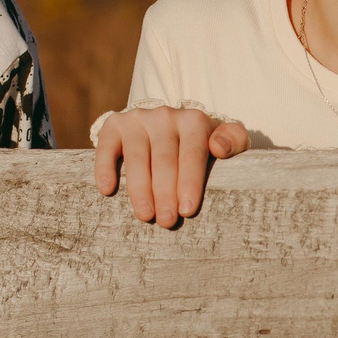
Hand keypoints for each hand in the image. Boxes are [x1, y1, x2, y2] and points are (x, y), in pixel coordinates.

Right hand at [93, 106, 249, 225]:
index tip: (188, 211)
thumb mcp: (226, 139)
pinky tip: (107, 190)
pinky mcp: (115, 125)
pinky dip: (105, 168)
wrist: (169, 127)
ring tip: (145, 215)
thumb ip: (232, 140)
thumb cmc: (202, 144)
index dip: (190, 182)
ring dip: (139, 188)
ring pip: (136, 156)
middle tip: (166, 221)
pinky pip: (106, 146)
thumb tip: (219, 147)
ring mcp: (138, 119)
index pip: (192, 153)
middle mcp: (165, 116)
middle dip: (165, 192)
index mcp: (193, 121)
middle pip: (164, 159)